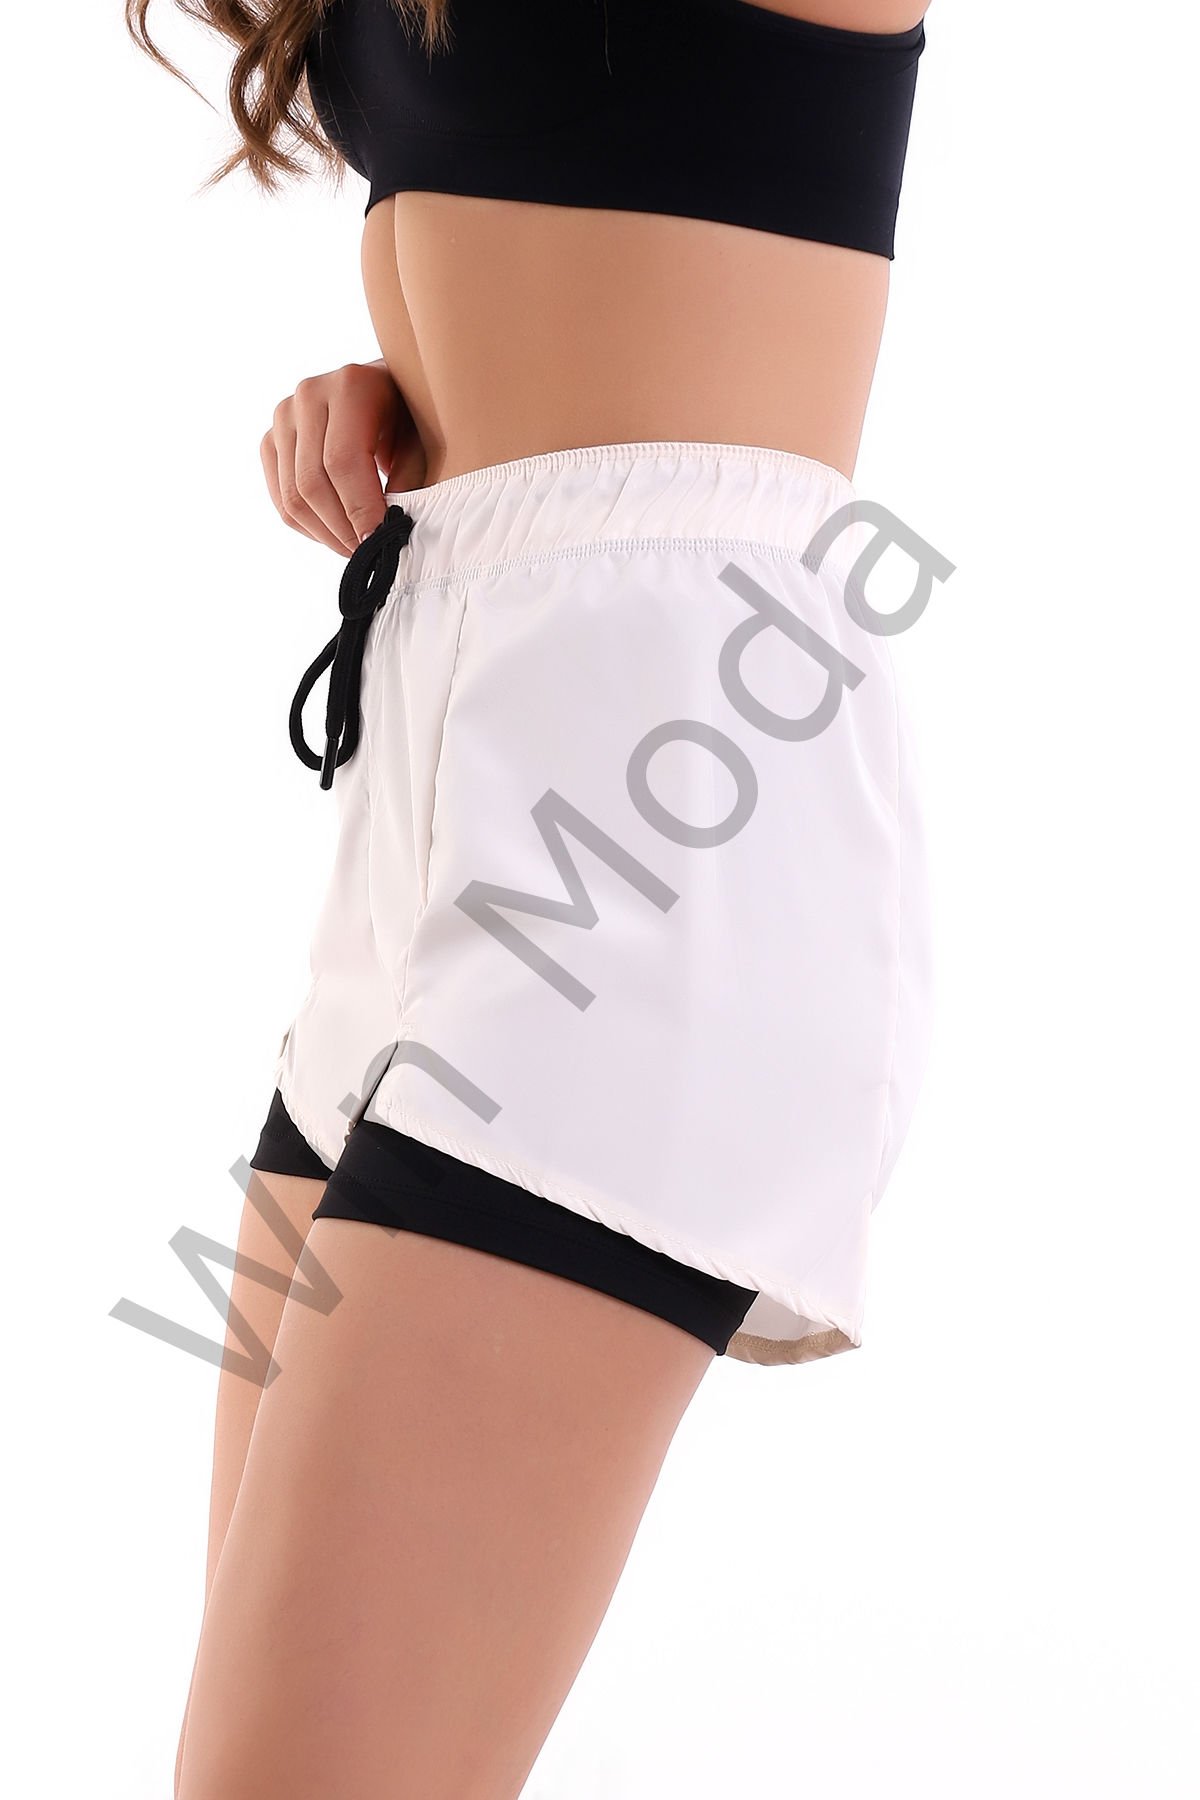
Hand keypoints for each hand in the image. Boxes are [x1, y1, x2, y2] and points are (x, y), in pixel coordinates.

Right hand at [260, 360, 424, 555]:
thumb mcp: (423, 440)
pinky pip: (281, 498)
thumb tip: (388, 530)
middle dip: (342, 529)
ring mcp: (284, 416)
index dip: (359, 509)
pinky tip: (337, 533)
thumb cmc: (412, 416)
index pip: (342, 462)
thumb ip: (410, 479)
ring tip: (357, 549)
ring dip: (326, 535)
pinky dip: (309, 526)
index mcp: (350, 386)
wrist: (386, 390)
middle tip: (370, 555)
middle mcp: (309, 395)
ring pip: (292, 496)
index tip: (379, 542)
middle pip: (311, 483)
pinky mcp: (273, 439)